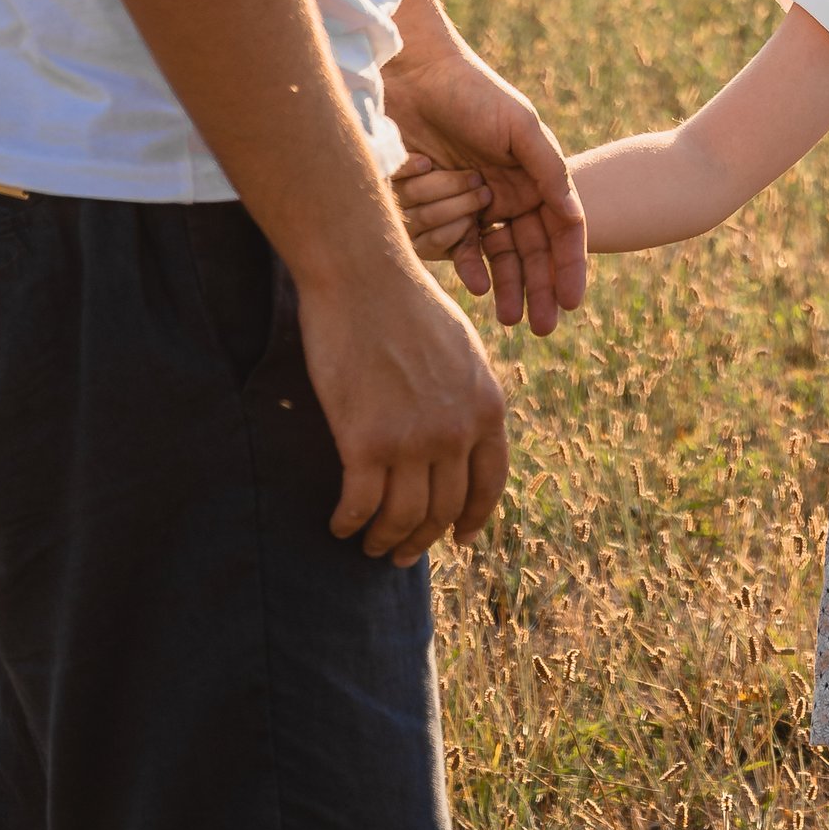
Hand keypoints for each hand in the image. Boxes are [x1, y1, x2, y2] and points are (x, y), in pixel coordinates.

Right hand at [296, 250, 509, 564]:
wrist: (364, 276)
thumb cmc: (406, 303)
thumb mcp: (461, 349)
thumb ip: (467, 396)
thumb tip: (463, 437)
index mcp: (486, 406)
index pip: (489, 484)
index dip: (473, 518)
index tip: (458, 538)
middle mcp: (457, 431)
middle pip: (443, 510)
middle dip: (421, 540)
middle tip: (401, 553)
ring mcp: (413, 440)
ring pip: (403, 519)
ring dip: (385, 540)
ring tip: (369, 545)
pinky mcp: (366, 442)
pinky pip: (360, 506)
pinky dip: (349, 523)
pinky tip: (339, 524)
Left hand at [382, 33, 588, 336]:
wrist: (415, 76)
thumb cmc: (474, 94)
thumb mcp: (520, 127)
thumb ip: (549, 170)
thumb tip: (573, 216)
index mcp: (534, 175)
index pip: (561, 229)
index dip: (569, 265)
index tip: (572, 300)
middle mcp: (509, 191)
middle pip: (532, 251)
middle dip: (540, 289)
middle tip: (545, 327)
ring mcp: (476, 200)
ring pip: (499, 256)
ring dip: (508, 287)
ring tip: (511, 318)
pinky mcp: (441, 204)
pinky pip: (459, 246)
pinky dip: (470, 266)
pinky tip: (477, 286)